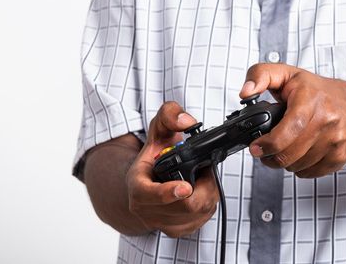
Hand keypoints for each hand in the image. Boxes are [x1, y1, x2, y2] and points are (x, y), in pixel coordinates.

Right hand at [125, 102, 219, 237]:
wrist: (146, 182)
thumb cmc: (153, 157)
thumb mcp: (158, 129)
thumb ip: (169, 115)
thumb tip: (187, 121)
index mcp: (137, 187)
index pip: (151, 195)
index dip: (169, 192)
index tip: (185, 187)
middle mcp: (146, 210)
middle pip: (188, 205)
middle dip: (204, 184)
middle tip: (203, 169)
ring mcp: (161, 224)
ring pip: (200, 212)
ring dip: (208, 192)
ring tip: (200, 178)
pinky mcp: (177, 231)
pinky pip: (204, 218)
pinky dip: (208, 202)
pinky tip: (201, 190)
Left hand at [239, 63, 345, 177]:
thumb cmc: (319, 91)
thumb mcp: (287, 74)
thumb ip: (260, 75)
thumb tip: (245, 91)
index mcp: (311, 98)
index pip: (290, 128)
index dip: (270, 143)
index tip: (256, 148)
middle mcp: (327, 119)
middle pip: (291, 153)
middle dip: (271, 157)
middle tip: (263, 151)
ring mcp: (336, 140)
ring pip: (299, 165)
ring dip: (285, 162)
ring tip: (282, 150)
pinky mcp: (340, 156)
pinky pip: (311, 173)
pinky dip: (300, 168)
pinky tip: (299, 154)